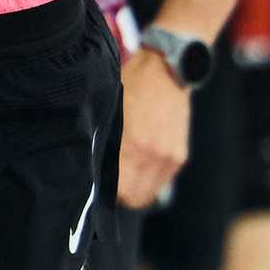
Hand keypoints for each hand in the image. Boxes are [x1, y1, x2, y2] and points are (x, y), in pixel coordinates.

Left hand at [114, 46, 192, 208]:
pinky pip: (162, 180)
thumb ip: (100, 141)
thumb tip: (89, 169)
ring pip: (149, 192)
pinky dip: (151, 178)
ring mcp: (169, 156)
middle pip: (134, 198)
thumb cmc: (130, 87)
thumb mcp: (106, 110)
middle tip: (111, 183)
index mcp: (130, 144)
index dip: (106, 194)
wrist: (166, 71)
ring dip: (137, 189)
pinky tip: (141, 162)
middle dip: (121, 195)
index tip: (98, 187)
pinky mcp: (179, 155)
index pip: (118, 192)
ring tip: (126, 174)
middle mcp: (152, 154)